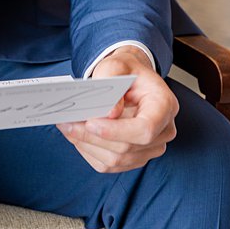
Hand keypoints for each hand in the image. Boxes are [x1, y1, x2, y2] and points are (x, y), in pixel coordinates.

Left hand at [57, 48, 177, 172]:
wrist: (131, 79)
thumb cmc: (125, 72)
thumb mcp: (115, 64)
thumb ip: (111, 80)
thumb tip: (110, 114)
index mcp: (164, 105)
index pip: (145, 129)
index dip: (116, 131)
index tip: (90, 123)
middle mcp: (164, 131)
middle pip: (127, 147)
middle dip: (91, 137)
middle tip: (65, 122)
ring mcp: (152, 148)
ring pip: (116, 160)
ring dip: (86, 145)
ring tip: (66, 127)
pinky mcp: (137, 158)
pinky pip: (109, 165)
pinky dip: (89, 151)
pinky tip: (76, 136)